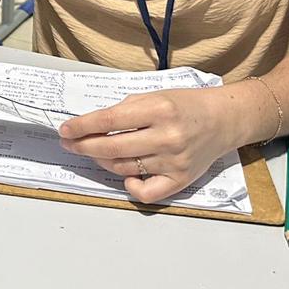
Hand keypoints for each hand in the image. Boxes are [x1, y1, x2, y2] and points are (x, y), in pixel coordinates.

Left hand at [58, 86, 241, 203]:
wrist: (223, 120)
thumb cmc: (185, 105)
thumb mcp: (154, 96)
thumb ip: (125, 110)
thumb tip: (91, 126)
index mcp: (158, 109)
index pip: (108, 120)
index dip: (82, 127)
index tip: (65, 130)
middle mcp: (166, 137)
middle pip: (111, 147)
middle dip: (83, 146)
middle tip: (69, 143)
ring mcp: (174, 161)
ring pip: (123, 168)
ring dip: (102, 161)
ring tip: (94, 153)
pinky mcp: (180, 180)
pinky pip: (147, 192)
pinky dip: (130, 186)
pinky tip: (124, 175)